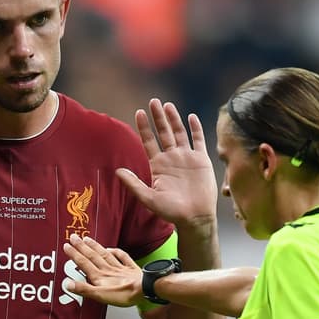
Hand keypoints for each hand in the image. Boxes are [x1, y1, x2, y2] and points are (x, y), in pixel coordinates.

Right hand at [63, 234, 143, 306]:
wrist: (144, 289)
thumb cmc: (124, 294)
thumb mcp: (100, 295)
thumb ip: (83, 289)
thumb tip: (68, 283)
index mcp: (99, 276)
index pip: (84, 263)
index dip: (74, 254)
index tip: (67, 246)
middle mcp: (108, 269)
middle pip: (92, 256)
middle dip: (81, 246)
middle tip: (73, 237)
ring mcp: (119, 268)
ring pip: (104, 254)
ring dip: (94, 246)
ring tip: (86, 239)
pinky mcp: (130, 269)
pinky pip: (122, 257)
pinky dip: (115, 251)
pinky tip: (111, 248)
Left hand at [119, 99, 218, 230]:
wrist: (194, 217)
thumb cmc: (170, 211)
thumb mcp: (148, 198)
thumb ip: (133, 184)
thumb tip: (117, 171)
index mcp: (158, 165)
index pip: (149, 141)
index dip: (144, 127)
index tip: (139, 112)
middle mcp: (171, 158)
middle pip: (163, 133)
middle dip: (158, 117)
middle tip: (153, 101)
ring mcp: (186, 158)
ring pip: (179, 133)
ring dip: (174, 119)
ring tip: (167, 105)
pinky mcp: (201, 160)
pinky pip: (198, 140)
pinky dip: (195, 128)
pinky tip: (191, 117)